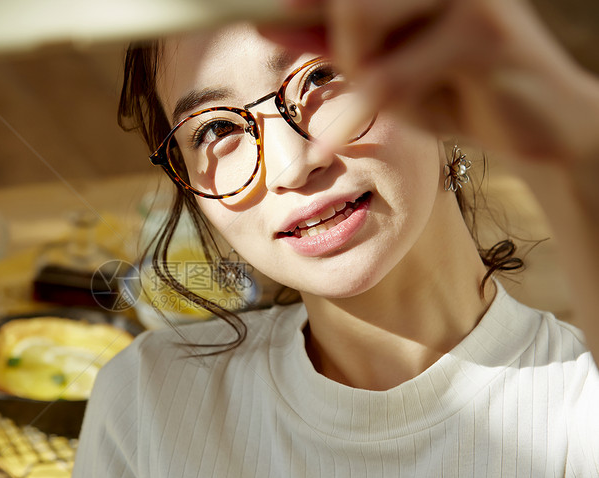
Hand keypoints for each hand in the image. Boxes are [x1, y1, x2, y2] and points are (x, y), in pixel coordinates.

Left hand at [266, 0, 598, 166]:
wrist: (542, 126)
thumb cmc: (458, 88)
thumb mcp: (384, 65)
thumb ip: (330, 39)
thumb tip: (266, 20)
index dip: (297, 0)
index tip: (256, 15)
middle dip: (335, 40)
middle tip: (360, 76)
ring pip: (359, 19)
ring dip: (358, 70)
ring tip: (386, 97)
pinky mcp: (485, 35)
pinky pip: (391, 76)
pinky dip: (362, 113)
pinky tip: (335, 143)